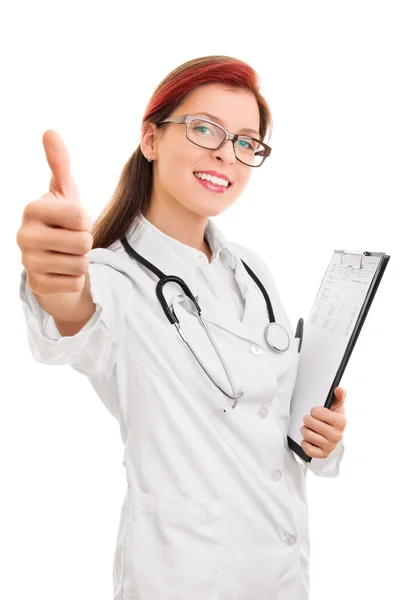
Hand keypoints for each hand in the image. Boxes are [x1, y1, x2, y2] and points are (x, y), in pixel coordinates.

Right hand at [16, 130, 92, 295]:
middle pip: (82, 242)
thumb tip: (50, 132)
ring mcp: (28, 263)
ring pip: (80, 264)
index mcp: (32, 209)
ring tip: (69, 256)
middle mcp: (24, 235)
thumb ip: (60, 164)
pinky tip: (64, 272)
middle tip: (73, 241)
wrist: (55, 262)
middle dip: (85, 243)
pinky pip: (75, 283)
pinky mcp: (37, 286)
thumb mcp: (64, 194)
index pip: (80, 217)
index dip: (86, 221)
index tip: (75, 222)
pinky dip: (76, 279)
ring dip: (81, 262)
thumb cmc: (63, 224)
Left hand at [300, 387, 346, 457]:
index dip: (314, 411)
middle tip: (311, 420)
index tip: (317, 412)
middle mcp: (336, 435)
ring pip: (306, 434)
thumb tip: (338, 389)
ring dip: (305, 430)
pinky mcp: (323, 454)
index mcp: (341, 422)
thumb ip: (338, 396)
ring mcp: (330, 446)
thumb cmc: (334, 420)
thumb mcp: (337, 407)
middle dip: (308, 419)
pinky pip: (307, 449)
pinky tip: (309, 439)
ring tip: (310, 428)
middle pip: (309, 422)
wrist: (336, 436)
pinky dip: (305, 443)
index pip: (317, 412)